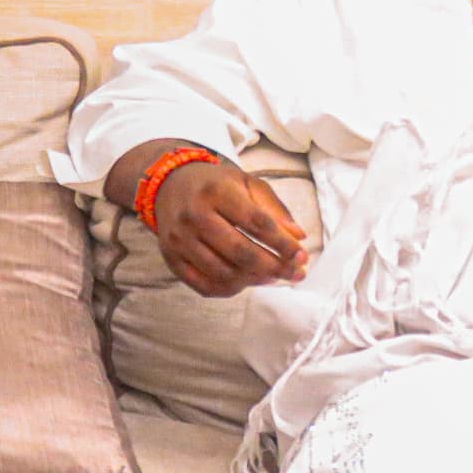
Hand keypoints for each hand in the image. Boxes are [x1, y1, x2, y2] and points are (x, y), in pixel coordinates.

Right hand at [152, 160, 311, 296]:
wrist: (170, 185)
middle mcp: (194, 216)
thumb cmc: (217, 185)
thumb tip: (299, 237)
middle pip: (240, 252)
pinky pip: (203, 285)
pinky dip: (230, 289)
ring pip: (223, 273)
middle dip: (274, 267)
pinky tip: (247, 282)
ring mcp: (179, 240)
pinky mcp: (171, 258)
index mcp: (217, 192)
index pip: (257, 223)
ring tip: (274, 277)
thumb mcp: (247, 183)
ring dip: (255, 280)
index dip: (283, 243)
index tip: (302, 256)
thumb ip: (274, 209)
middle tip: (296, 273)